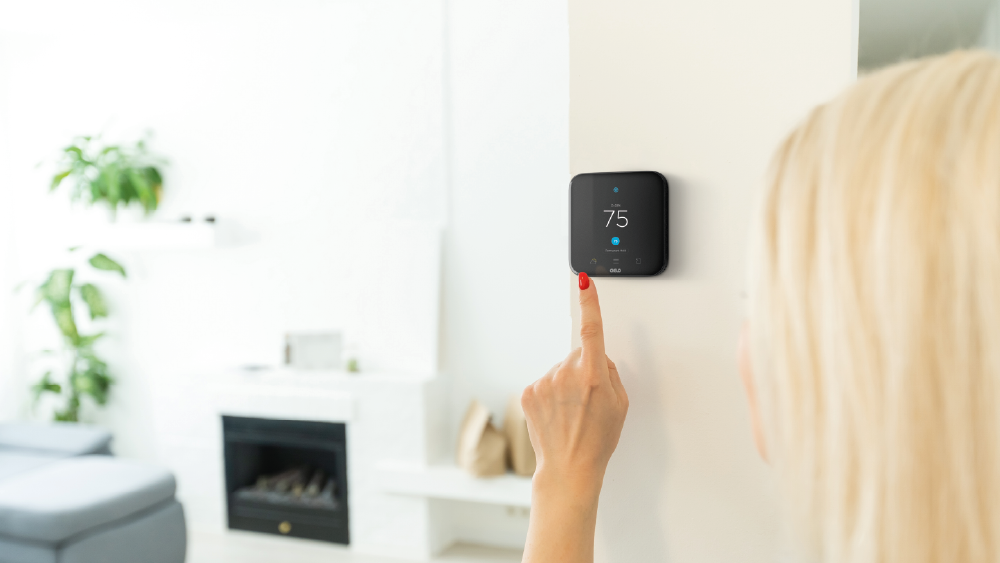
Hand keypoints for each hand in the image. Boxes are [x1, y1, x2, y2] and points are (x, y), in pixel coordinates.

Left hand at [521, 272, 628, 562]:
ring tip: (571, 413)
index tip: (584, 282)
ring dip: (565, 385)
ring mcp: (544, 382)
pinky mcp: (529, 392)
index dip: (589, 303)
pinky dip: (550, 395)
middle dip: (583, 370)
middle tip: (588, 401)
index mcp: (594, 375)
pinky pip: (544, 383)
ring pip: (559, 371)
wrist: (569, 467)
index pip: (591, 329)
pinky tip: (556, 415)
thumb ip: (611, 373)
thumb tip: (599, 359)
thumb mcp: (620, 404)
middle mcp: (566, 374)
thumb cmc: (597, 440)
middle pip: (576, 356)